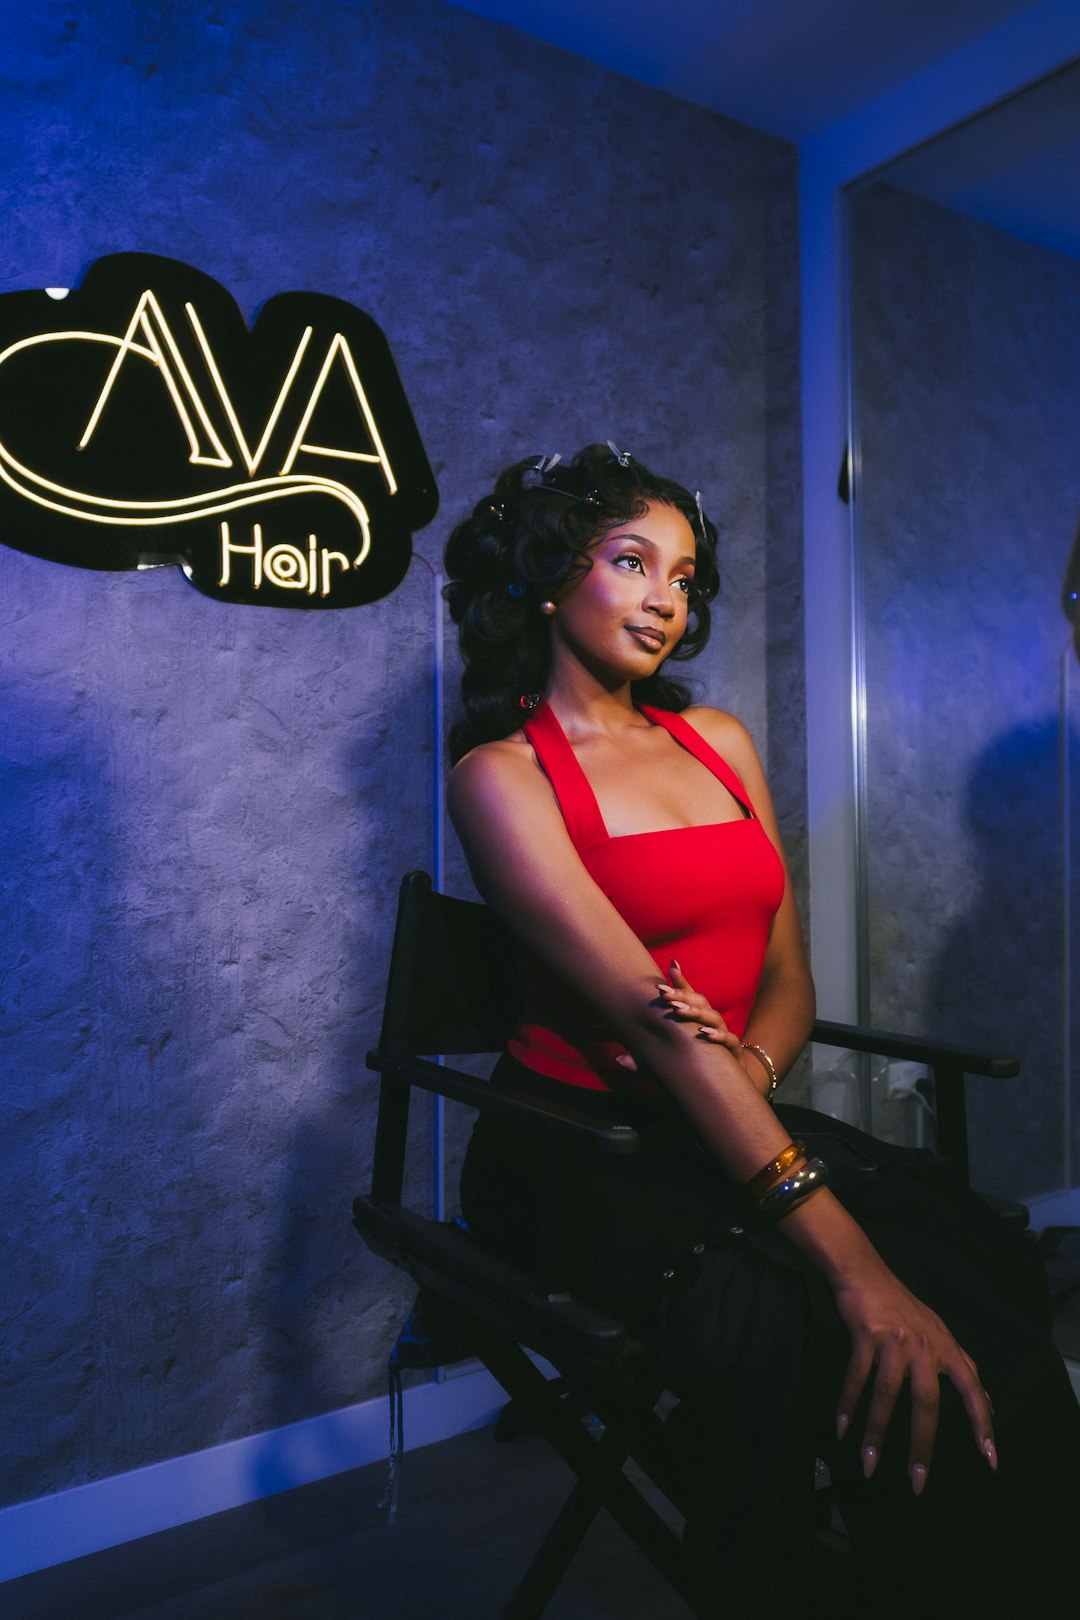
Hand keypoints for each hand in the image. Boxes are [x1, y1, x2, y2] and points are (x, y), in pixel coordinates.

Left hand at [615, 959, 744, 1072]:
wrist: (728, 1081)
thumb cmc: (696, 1063)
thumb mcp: (669, 1059)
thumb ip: (646, 1059)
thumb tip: (619, 1059)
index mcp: (697, 1017)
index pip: (688, 995)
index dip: (679, 981)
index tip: (668, 967)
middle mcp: (710, 1021)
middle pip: (698, 1001)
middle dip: (681, 995)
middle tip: (663, 992)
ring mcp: (722, 1033)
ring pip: (711, 1016)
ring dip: (695, 1013)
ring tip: (678, 1011)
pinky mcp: (732, 1051)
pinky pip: (728, 1039)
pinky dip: (718, 1036)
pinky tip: (704, 1034)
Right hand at [833, 1262, 996, 1494]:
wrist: (866, 1273)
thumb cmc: (905, 1308)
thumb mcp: (941, 1333)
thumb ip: (963, 1367)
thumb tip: (989, 1405)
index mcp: (947, 1348)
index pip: (973, 1391)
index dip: (983, 1426)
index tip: (990, 1461)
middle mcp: (926, 1346)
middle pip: (927, 1404)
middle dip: (922, 1446)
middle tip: (918, 1483)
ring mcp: (897, 1340)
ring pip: (888, 1396)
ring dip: (876, 1434)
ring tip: (869, 1466)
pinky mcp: (868, 1334)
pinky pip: (857, 1377)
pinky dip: (848, 1405)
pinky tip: (841, 1429)